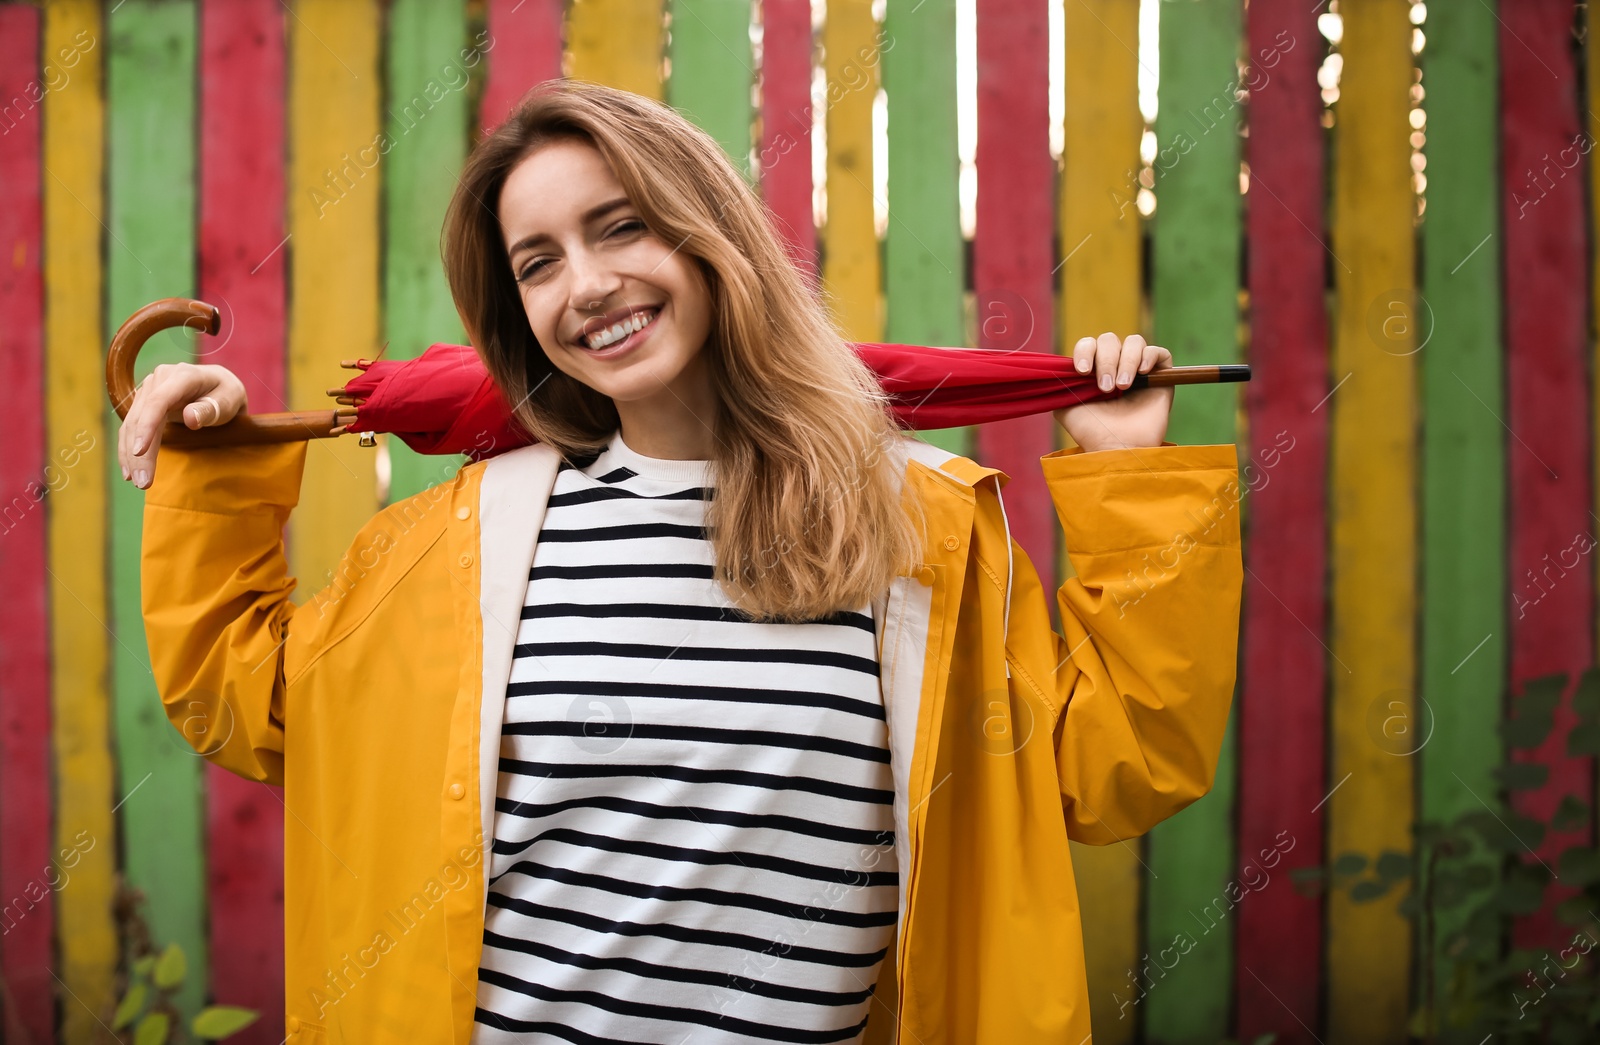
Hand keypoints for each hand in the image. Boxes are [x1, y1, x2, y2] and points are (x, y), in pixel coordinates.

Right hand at [117, 363, 246, 488]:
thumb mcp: (229, 401)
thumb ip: (210, 409)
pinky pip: (131, 426)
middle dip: (139, 452)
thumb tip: (189, 418)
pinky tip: (129, 470)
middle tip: (143, 483)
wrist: (220, 386)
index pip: (158, 401)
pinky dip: (128, 448)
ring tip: (137, 482)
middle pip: (141, 416)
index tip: (140, 452)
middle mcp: (160, 378)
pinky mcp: (144, 403)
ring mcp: (149, 390)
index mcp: (183, 375)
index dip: (147, 426)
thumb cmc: (228, 395)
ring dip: (130, 454)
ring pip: (131, 423)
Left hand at [1053, 332, 1174, 451]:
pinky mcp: (1162, 376)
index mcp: (1093, 371)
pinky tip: (1142, 372)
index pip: (1089, 345)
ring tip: (1123, 387)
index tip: (1083, 371)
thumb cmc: (1091, 431)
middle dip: (1106, 361)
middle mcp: (1116, 367)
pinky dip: (1148, 356)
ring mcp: (1139, 371)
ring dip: (1126, 361)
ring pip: (1134, 342)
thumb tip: (1060, 364)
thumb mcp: (1065, 406)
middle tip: (1106, 388)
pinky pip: (1158, 352)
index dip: (1085, 351)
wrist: (1117, 447)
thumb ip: (1061, 383)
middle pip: (1109, 340)